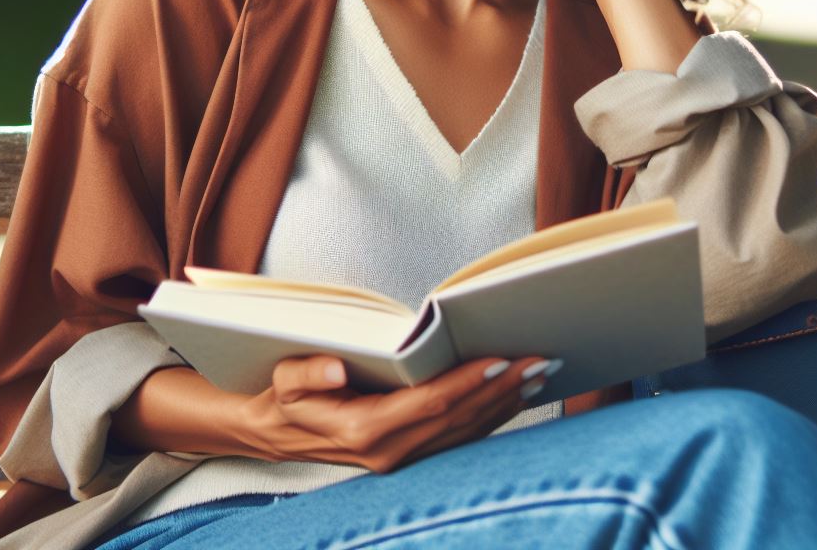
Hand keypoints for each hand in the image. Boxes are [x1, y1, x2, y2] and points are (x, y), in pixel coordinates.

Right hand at [232, 354, 555, 472]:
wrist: (275, 434)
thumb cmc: (285, 399)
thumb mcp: (284, 378)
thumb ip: (308, 373)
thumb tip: (337, 368)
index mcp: (363, 429)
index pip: (429, 404)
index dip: (468, 382)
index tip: (502, 358)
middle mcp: (389, 451)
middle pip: (458, 419)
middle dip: (501, 389)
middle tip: (541, 360)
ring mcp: (401, 458)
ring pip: (464, 432)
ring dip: (504, 403)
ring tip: (540, 374)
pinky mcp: (409, 456)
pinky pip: (458, 438)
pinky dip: (490, 416)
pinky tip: (514, 395)